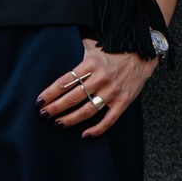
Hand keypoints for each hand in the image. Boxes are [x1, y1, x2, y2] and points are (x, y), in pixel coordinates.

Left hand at [38, 39, 152, 136]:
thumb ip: (77, 51)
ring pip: (87, 110)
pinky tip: (84, 134)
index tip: (39, 101)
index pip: (65, 81)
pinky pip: (109, 120)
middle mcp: (101, 77)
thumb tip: (58, 50)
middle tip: (44, 115)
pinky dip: (96, 130)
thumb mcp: (94, 46)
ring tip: (58, 123)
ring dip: (70, 119)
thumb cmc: (113, 51)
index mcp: (91, 63)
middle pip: (73, 97)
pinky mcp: (124, 101)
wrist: (142, 53)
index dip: (50, 93)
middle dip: (55, 108)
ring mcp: (113, 91)